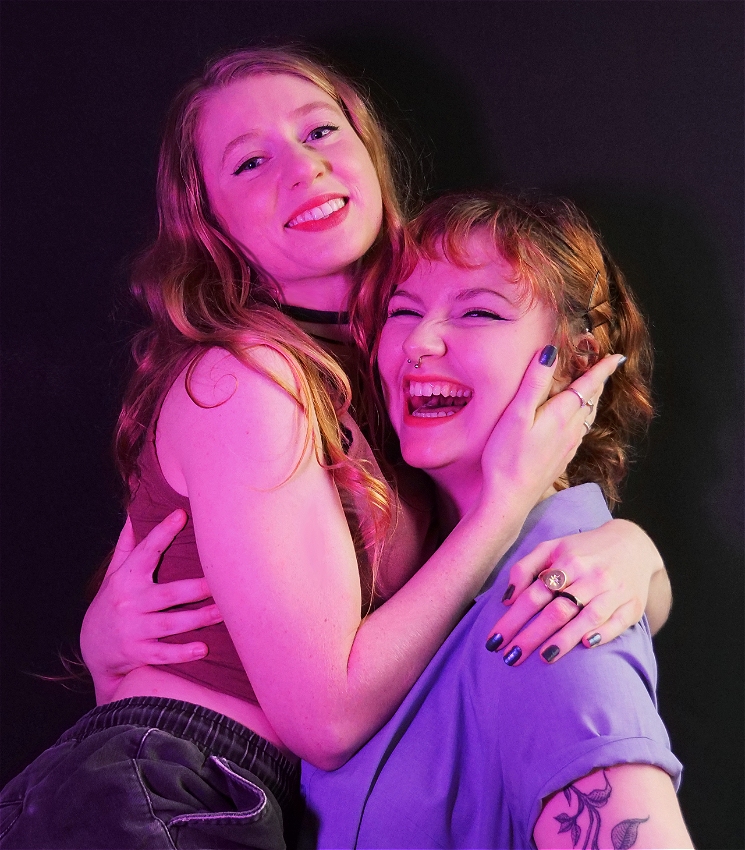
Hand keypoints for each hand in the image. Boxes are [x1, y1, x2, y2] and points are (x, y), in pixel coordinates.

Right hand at [80, 510, 222, 703]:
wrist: (92, 649)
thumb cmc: (112, 603)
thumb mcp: (113, 575)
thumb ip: (126, 548)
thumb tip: (133, 515)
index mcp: (125, 579)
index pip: (145, 552)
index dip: (162, 533)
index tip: (181, 515)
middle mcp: (128, 603)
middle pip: (167, 594)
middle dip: (195, 589)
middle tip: (221, 582)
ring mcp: (132, 630)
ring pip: (169, 624)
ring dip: (197, 619)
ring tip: (223, 612)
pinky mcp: (136, 653)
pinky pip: (162, 653)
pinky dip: (181, 653)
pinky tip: (203, 649)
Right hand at [480, 350, 623, 509]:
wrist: (510, 498)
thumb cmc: (507, 456)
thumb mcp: (516, 414)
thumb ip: (534, 383)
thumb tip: (550, 352)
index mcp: (561, 415)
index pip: (588, 385)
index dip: (603, 369)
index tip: (617, 357)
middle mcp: (571, 430)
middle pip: (591, 401)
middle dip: (599, 382)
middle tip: (605, 367)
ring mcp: (568, 447)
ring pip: (588, 417)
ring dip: (593, 400)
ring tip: (594, 390)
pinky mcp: (562, 460)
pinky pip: (580, 432)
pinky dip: (583, 418)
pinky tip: (576, 423)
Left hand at [486, 519, 667, 665]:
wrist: (633, 545)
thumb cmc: (583, 550)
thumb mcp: (552, 548)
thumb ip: (525, 568)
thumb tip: (507, 599)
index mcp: (568, 561)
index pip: (534, 594)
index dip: (513, 618)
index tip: (495, 640)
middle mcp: (591, 576)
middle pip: (557, 609)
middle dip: (531, 635)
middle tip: (510, 657)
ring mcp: (614, 591)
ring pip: (587, 617)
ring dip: (564, 639)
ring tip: (543, 658)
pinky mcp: (632, 606)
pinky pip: (617, 623)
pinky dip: (602, 634)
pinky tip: (585, 645)